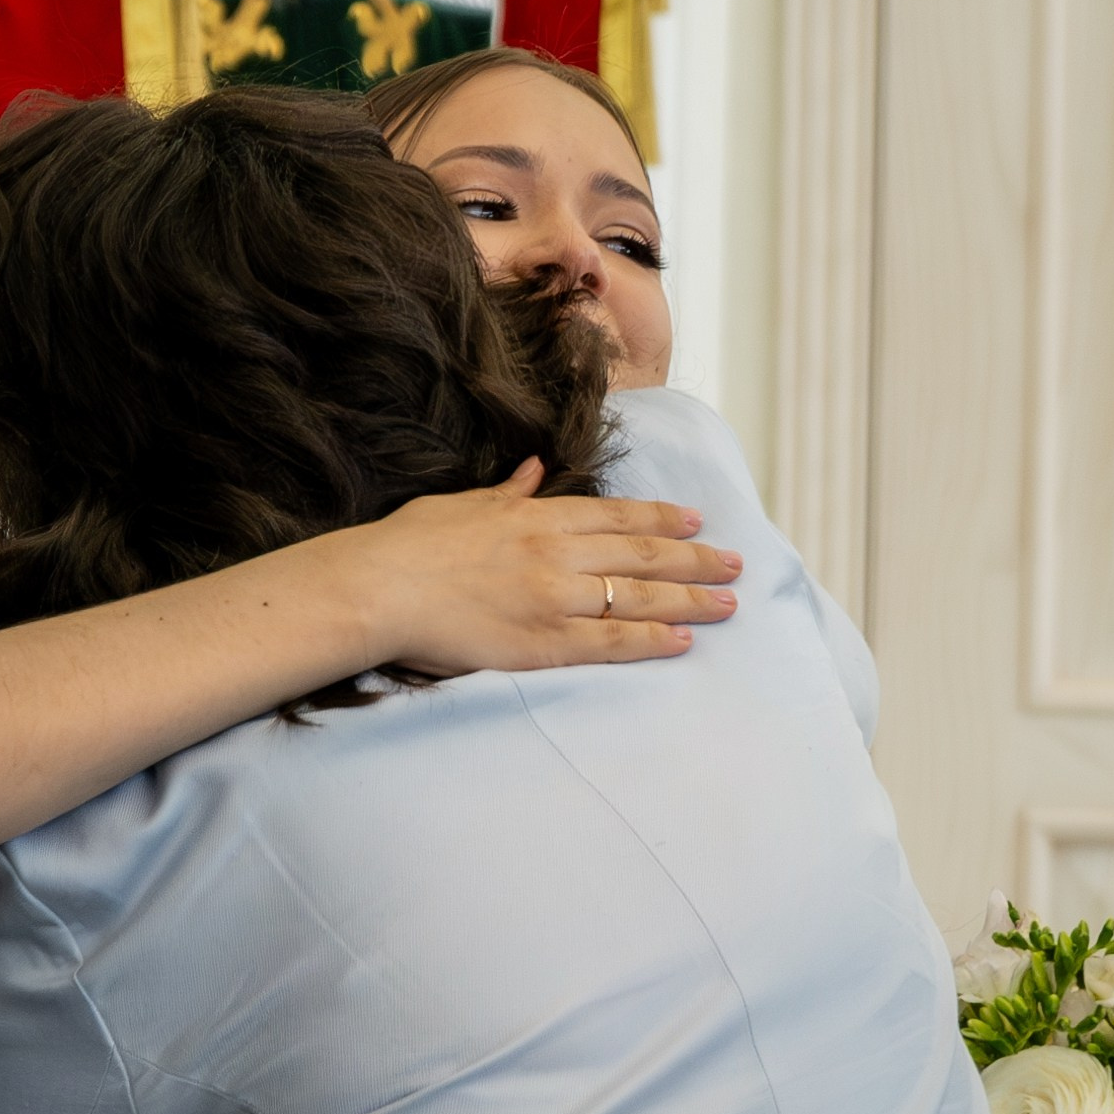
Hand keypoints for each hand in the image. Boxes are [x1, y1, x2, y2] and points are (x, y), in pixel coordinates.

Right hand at [343, 462, 740, 678]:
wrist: (377, 587)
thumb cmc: (410, 544)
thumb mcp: (465, 503)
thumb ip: (510, 492)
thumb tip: (536, 469)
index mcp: (538, 516)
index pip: (618, 515)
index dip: (663, 517)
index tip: (697, 519)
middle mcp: (557, 554)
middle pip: (642, 554)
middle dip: (695, 558)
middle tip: (736, 563)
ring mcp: (554, 599)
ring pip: (637, 597)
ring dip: (689, 599)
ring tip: (728, 603)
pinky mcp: (542, 644)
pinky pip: (609, 643)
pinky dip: (650, 641)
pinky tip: (682, 642)